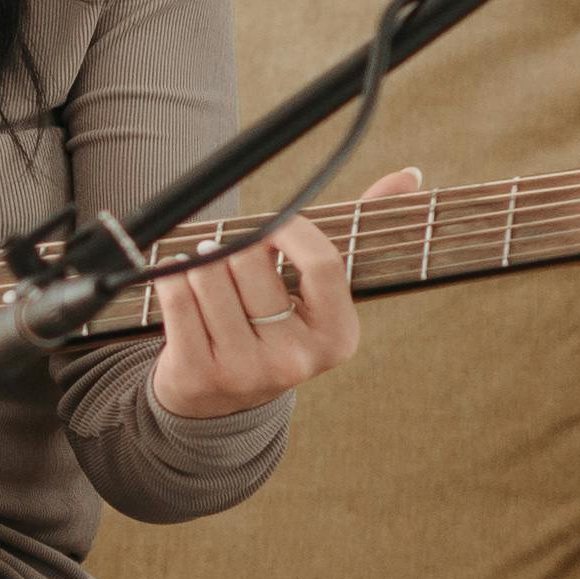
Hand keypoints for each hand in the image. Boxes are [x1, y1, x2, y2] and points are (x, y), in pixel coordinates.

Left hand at [151, 167, 415, 423]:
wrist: (221, 402)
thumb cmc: (277, 326)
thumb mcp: (323, 292)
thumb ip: (360, 230)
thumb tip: (409, 176)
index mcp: (339, 336)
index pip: (324, 262)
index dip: (293, 229)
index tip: (274, 222)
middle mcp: (296, 360)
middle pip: (252, 263)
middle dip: (235, 245)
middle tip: (230, 251)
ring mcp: (246, 371)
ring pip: (208, 277)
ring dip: (198, 262)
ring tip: (204, 270)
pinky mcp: (199, 375)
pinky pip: (177, 300)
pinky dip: (170, 277)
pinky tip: (176, 277)